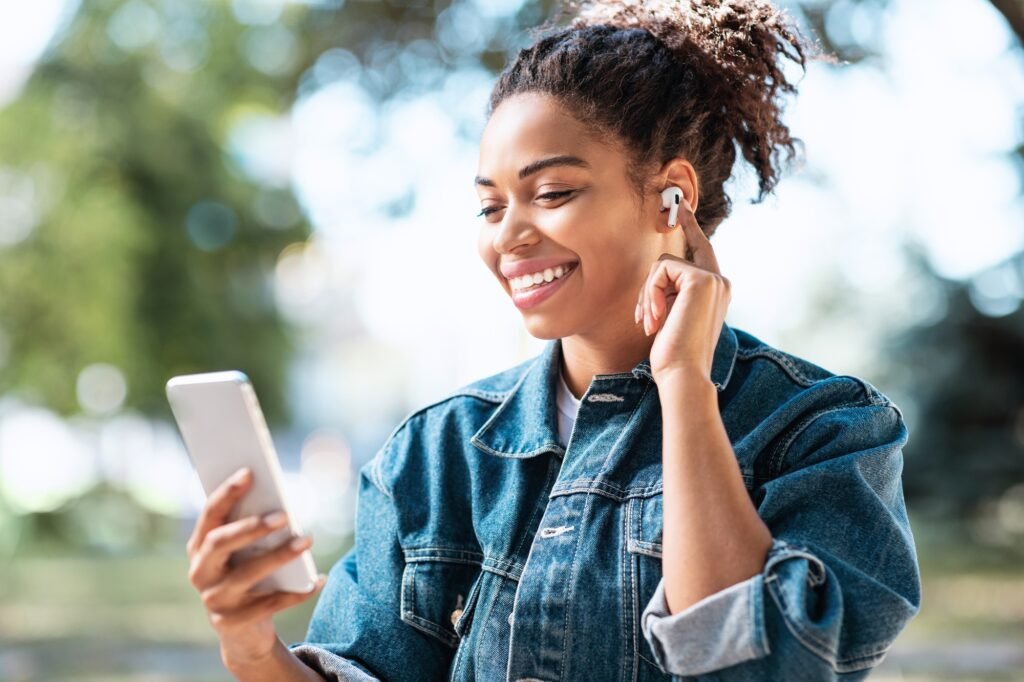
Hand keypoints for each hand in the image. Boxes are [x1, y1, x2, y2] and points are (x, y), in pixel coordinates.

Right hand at [185, 467, 325, 670]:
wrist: (241, 631)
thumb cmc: (246, 574)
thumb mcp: (244, 552)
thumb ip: (252, 528)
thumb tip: (279, 502)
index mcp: (199, 547)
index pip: (210, 514)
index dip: (227, 493)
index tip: (249, 472)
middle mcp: (200, 572)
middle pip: (220, 543)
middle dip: (251, 527)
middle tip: (284, 514)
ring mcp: (214, 599)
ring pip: (247, 573)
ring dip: (280, 555)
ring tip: (307, 539)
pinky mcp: (233, 623)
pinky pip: (270, 604)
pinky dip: (297, 591)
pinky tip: (318, 579)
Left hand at [634, 201, 731, 384]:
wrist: (683, 373)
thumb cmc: (673, 354)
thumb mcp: (671, 317)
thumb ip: (670, 292)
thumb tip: (657, 276)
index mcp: (716, 291)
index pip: (701, 249)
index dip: (690, 225)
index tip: (679, 204)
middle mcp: (720, 281)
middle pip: (673, 259)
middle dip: (650, 287)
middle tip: (645, 321)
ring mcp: (713, 278)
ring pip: (662, 265)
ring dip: (648, 296)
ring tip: (651, 325)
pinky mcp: (701, 279)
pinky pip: (661, 270)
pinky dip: (651, 294)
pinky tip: (657, 318)